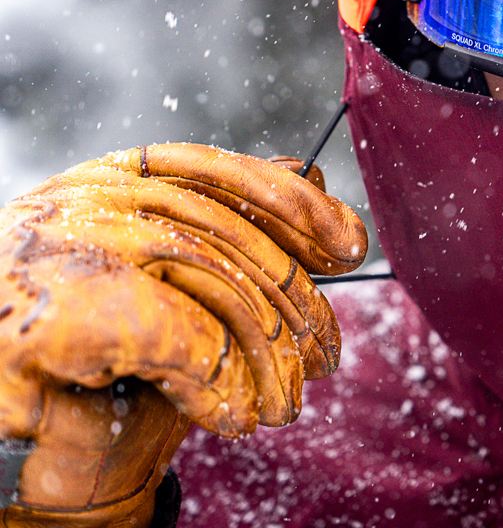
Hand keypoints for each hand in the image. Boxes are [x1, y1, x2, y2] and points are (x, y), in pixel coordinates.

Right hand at [0, 144, 366, 525]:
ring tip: (284, 402)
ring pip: (212, 283)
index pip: (217, 171)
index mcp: (111, 182)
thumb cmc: (104, 361)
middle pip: (226, 233)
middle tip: (327, 353)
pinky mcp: (56, 315)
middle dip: (295, 300)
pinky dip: (220, 383)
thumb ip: (235, 224)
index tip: (350, 246)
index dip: (294, 204)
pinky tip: (234, 414)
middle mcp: (86, 202)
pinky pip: (179, 336)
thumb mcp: (181, 282)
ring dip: (265, 356)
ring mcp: (67, 251)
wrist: (23, 451)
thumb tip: (314, 174)